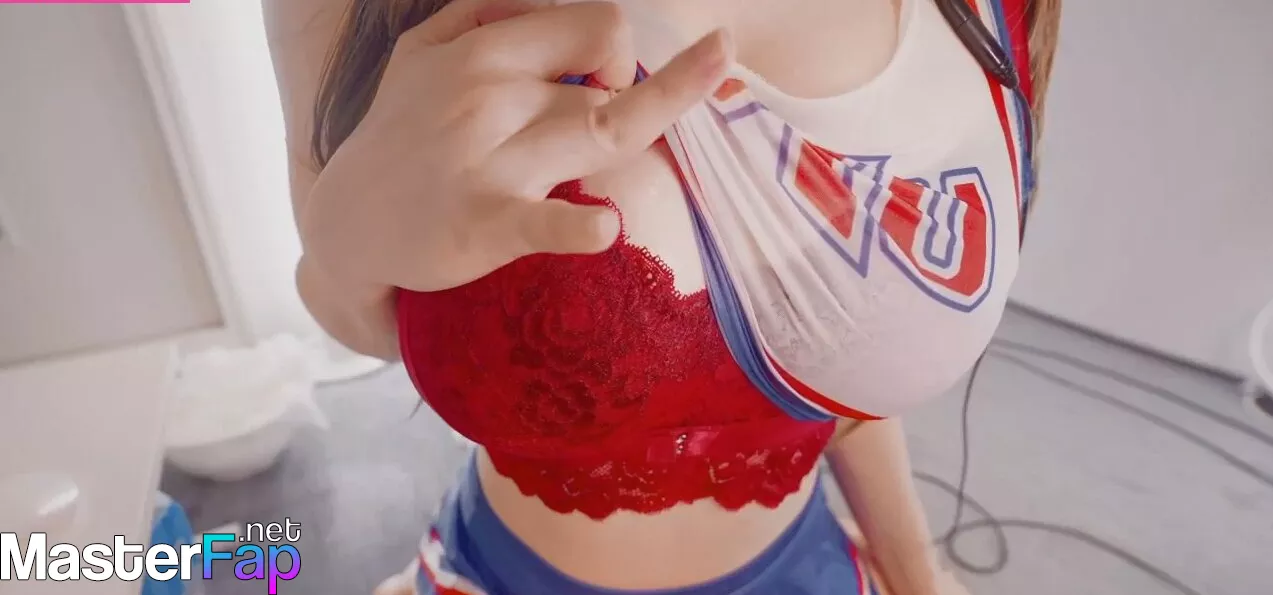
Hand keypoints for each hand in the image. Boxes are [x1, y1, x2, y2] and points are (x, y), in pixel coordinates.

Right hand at [302, 0, 732, 292]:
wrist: (344, 227)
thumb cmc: (402, 136)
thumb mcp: (421, 51)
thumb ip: (481, 14)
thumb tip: (551, 4)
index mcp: (482, 49)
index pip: (597, 23)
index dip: (617, 53)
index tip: (602, 85)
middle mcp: (487, 92)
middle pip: (611, 75)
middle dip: (628, 97)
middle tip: (595, 134)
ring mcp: (487, 159)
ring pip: (606, 130)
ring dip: (635, 136)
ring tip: (605, 165)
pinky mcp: (482, 225)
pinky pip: (545, 222)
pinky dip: (579, 227)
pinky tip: (603, 229)